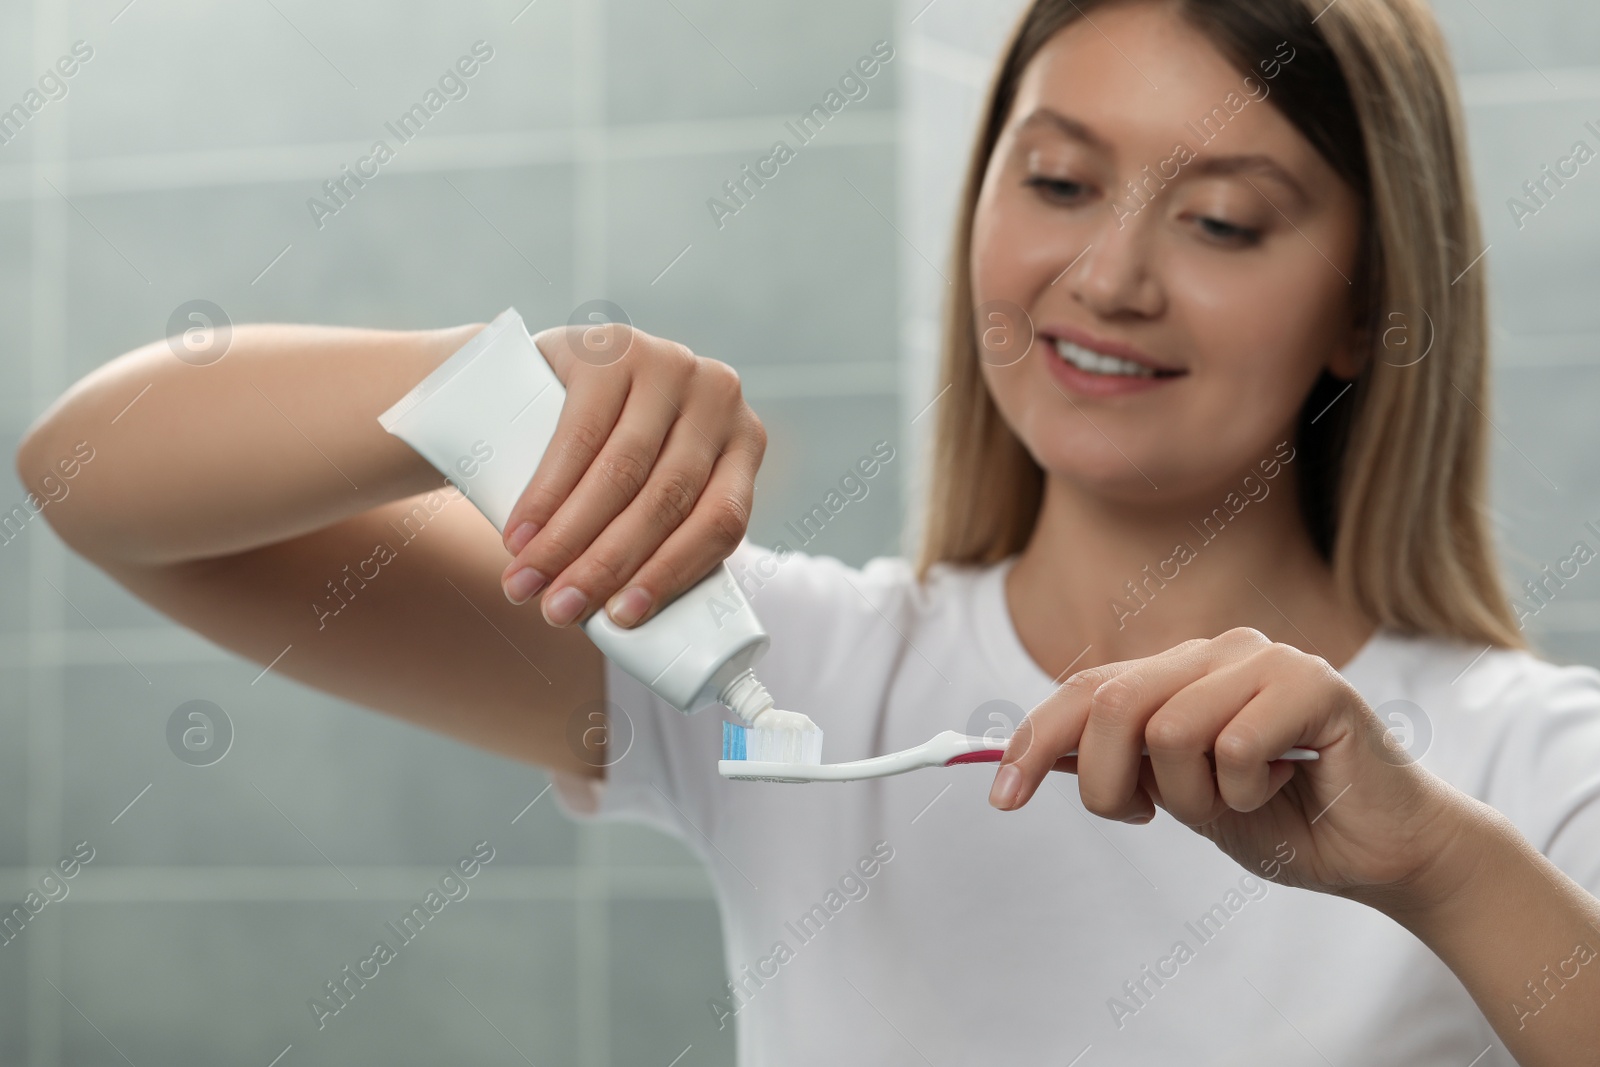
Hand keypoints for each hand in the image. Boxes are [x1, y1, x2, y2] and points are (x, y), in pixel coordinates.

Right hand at [498, 322, 765, 628]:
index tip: (621, 622)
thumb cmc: (607, 460)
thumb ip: (665, 540)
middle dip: (607, 566)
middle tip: (557, 612)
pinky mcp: (611, 348)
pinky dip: (547, 493)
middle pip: (667, 501)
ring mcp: (667, 363)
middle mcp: (719, 396)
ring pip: (622, 473)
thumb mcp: (652, 491)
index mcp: (745, 443)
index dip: (671, 576)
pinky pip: (579, 433)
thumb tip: (642, 640)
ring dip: (569, 539)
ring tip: (527, 583)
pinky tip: (523, 531)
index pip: (722, 522)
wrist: (548, 379)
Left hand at [989, 627, 1473, 907]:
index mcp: (1180, 673)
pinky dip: (1245, 792)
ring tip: (1242, 799)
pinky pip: (1232, 745)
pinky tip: (1284, 788)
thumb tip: (1036, 754)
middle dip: (1107, 781)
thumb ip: (1122, 767)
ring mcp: (1265, 659)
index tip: (1002, 798)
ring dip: (1192, 796)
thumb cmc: (1284, 820)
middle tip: (1146, 817)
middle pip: (1111, 704)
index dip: (1033, 741)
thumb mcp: (1181, 798)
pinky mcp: (1314, 682)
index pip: (1085, 690)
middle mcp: (1216, 652)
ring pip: (1167, 730)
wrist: (1383, 853)